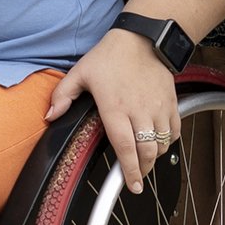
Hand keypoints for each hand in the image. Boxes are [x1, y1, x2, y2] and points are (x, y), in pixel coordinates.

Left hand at [45, 29, 179, 194]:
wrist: (142, 39)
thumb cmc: (110, 56)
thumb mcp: (80, 73)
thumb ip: (62, 96)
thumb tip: (50, 116)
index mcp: (115, 108)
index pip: (124, 147)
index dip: (129, 171)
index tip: (131, 185)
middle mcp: (139, 110)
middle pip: (146, 151)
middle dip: (142, 170)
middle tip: (136, 178)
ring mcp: (158, 107)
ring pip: (161, 143)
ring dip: (154, 157)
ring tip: (144, 160)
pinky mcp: (171, 102)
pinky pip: (174, 130)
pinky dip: (168, 141)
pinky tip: (158, 141)